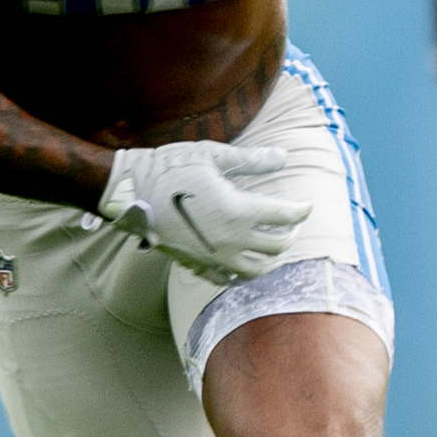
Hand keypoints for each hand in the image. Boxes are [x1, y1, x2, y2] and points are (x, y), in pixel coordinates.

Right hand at [99, 142, 311, 283]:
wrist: (129, 191)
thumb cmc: (170, 168)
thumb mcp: (214, 156)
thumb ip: (252, 160)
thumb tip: (283, 156)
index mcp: (239, 211)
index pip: (286, 217)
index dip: (302, 210)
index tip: (307, 205)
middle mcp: (231, 240)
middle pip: (278, 246)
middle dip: (290, 233)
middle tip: (291, 224)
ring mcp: (213, 257)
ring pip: (257, 269)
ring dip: (269, 257)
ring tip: (270, 244)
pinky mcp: (196, 265)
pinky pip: (227, 280)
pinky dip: (241, 273)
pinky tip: (242, 261)